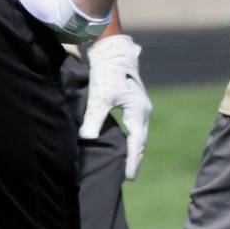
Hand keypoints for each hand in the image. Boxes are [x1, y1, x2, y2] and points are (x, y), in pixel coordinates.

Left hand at [80, 33, 152, 180]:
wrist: (112, 51)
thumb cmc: (108, 73)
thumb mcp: (100, 97)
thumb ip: (94, 119)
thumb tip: (86, 139)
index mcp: (138, 111)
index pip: (137, 142)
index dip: (133, 160)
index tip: (129, 177)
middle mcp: (143, 109)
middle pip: (141, 139)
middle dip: (136, 157)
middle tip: (130, 176)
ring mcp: (140, 105)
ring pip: (139, 132)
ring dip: (135, 147)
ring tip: (129, 163)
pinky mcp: (134, 101)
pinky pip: (136, 125)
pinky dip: (132, 137)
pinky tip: (125, 142)